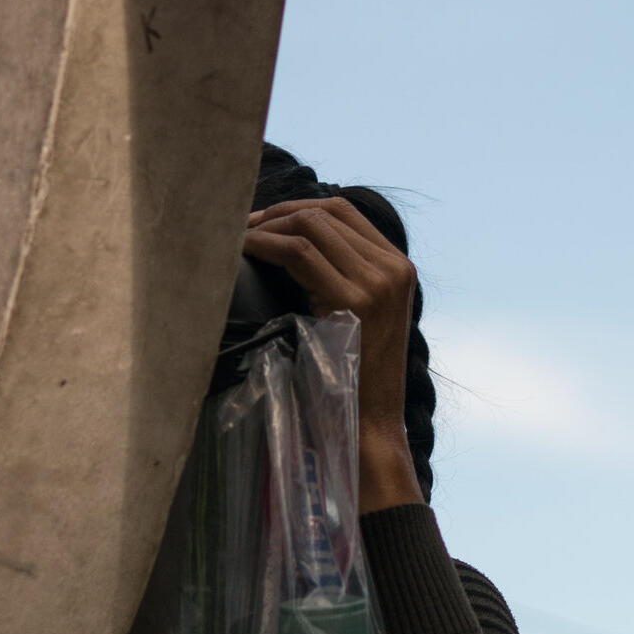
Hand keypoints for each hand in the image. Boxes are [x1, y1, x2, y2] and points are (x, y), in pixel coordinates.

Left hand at [242, 197, 424, 512]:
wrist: (367, 426)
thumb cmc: (348, 379)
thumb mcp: (354, 317)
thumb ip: (338, 279)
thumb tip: (287, 248)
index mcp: (397, 268)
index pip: (344, 210)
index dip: (295, 207)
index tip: (260, 220)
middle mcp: (394, 268)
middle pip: (325, 211)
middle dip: (276, 213)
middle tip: (239, 228)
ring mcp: (378, 282)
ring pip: (310, 225)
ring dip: (266, 226)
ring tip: (236, 240)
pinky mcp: (355, 300)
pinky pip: (299, 251)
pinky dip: (264, 244)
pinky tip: (242, 251)